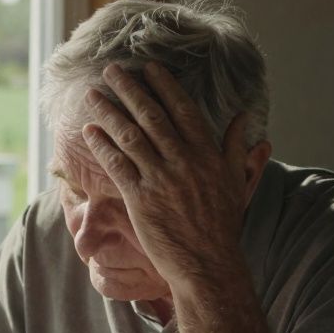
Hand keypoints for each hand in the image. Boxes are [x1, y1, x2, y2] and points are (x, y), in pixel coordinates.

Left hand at [81, 61, 251, 284]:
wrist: (208, 264)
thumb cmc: (222, 226)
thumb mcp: (236, 182)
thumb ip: (236, 148)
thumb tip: (243, 118)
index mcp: (207, 154)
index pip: (183, 109)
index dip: (164, 86)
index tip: (149, 68)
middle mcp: (183, 161)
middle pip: (152, 116)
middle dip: (130, 90)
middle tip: (112, 70)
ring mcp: (160, 179)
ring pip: (130, 136)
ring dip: (109, 112)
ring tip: (93, 94)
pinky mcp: (140, 199)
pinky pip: (118, 165)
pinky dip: (102, 145)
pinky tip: (90, 131)